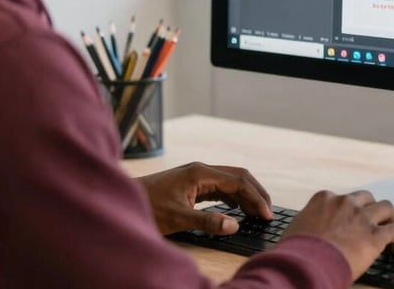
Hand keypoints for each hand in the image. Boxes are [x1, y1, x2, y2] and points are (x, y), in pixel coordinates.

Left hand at [135, 161, 272, 234]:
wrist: (124, 200)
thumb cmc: (149, 206)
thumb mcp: (178, 218)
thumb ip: (208, 221)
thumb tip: (235, 225)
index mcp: (200, 173)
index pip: (238, 181)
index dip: (255, 198)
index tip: (267, 215)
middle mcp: (201, 170)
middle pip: (238, 176)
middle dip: (256, 193)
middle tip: (269, 213)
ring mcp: (197, 176)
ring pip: (230, 181)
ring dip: (246, 195)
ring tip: (258, 213)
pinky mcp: (192, 184)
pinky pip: (220, 188)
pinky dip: (233, 197)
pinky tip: (238, 210)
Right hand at [282, 189, 393, 278]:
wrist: (305, 263)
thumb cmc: (296, 250)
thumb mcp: (297, 227)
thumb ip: (309, 223)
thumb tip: (308, 231)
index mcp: (324, 199)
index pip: (341, 198)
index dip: (347, 210)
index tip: (348, 221)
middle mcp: (345, 203)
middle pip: (367, 198)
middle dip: (371, 209)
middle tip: (372, 222)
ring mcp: (361, 217)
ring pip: (387, 207)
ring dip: (389, 218)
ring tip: (390, 230)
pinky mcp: (375, 236)